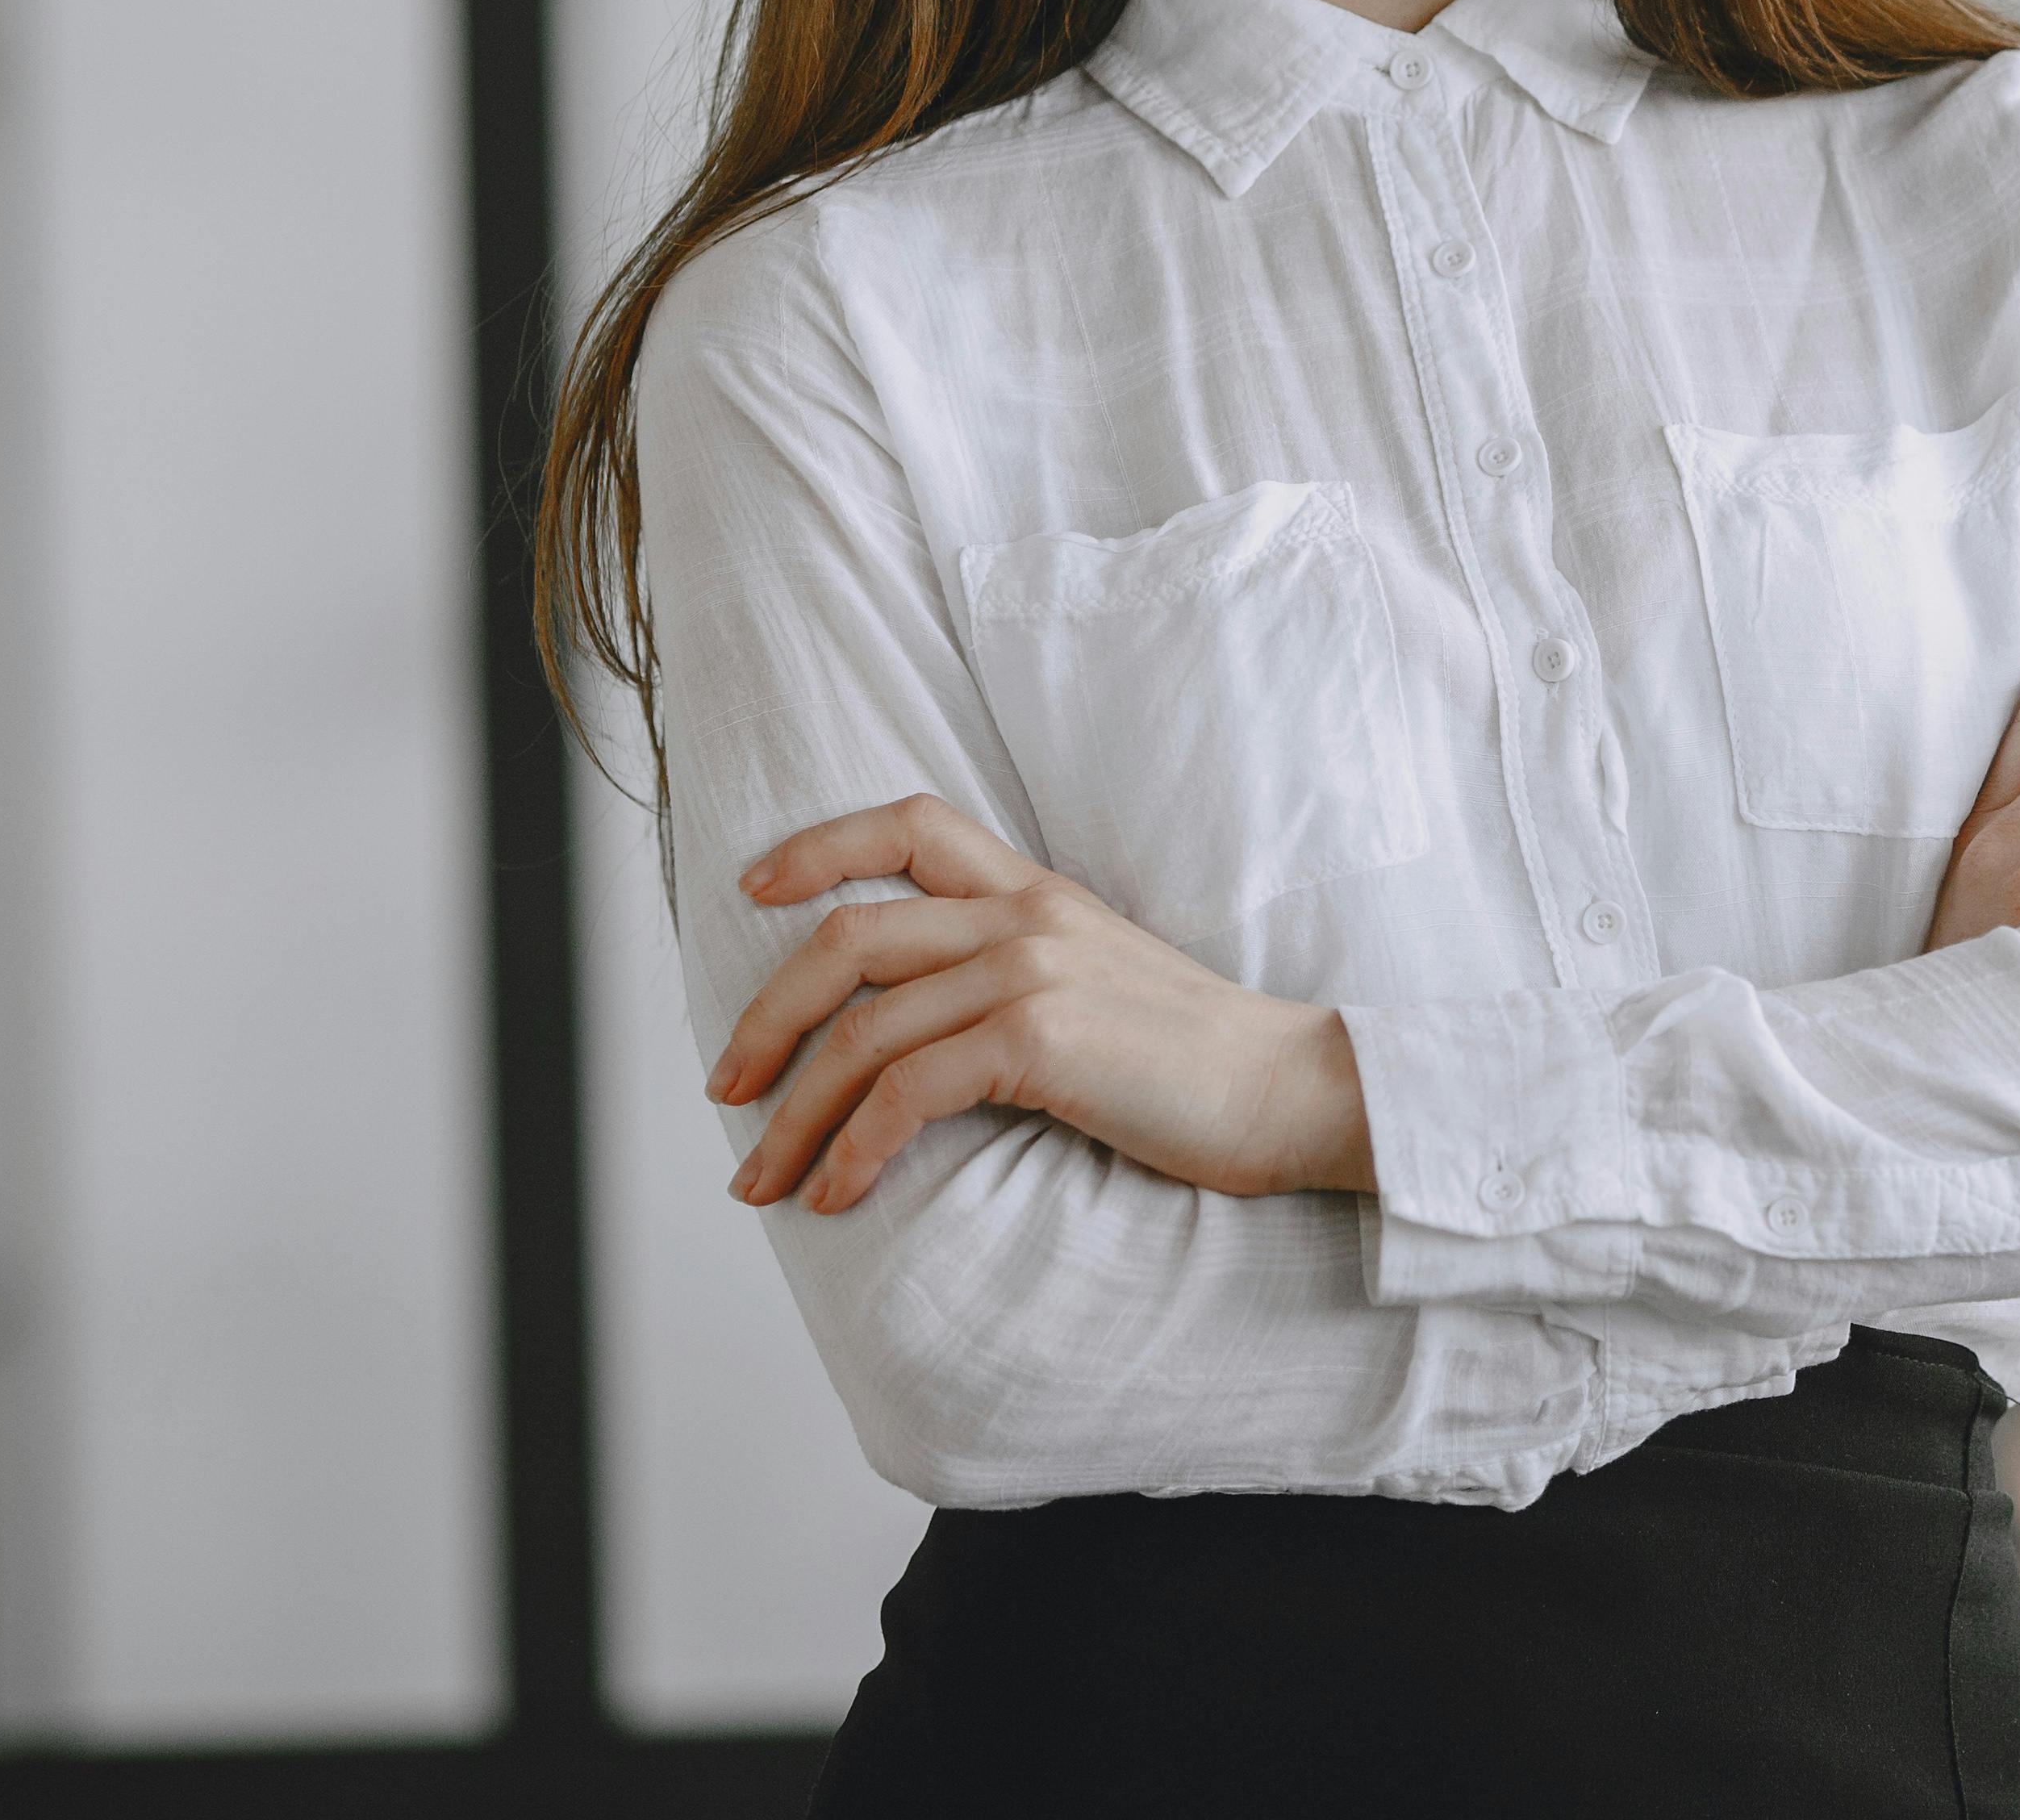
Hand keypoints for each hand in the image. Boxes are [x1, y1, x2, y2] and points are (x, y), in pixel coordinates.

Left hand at [710, 797, 1377, 1212]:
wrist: (1292, 1088)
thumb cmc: (1196, 1061)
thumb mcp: (1100, 981)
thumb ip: (1019, 973)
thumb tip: (919, 1029)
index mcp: (1038, 891)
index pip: (910, 823)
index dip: (817, 846)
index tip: (753, 889)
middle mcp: (1025, 916)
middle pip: (850, 937)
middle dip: (767, 1016)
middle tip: (727, 1089)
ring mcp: (1032, 970)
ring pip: (864, 1030)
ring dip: (795, 1115)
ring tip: (764, 1181)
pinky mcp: (1041, 1038)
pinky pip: (906, 1092)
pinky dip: (854, 1149)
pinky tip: (837, 1195)